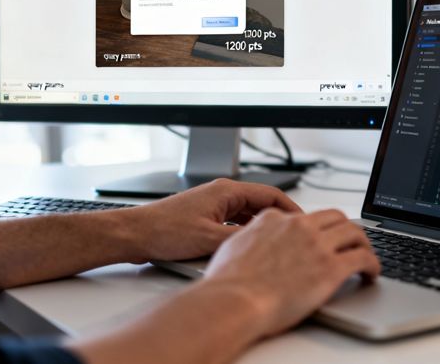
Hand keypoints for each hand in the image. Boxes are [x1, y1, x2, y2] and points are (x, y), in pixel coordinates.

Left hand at [123, 179, 301, 262]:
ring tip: (274, 245)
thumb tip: (266, 243)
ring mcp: (212, 205)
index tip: (304, 222)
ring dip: (260, 227)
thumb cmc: (165, 231)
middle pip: (261, 204)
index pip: (271, 194)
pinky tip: (247, 248)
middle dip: (278, 219)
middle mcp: (221, 194)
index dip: (291, 209)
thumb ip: (242, 239)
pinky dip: (244, 233)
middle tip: (293, 237)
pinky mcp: (204, 217)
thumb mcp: (210, 239)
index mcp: (226, 191)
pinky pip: (234, 222)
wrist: (135, 235)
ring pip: (247, 214)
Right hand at [202, 209, 380, 336]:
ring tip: (367, 257)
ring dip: (364, 244)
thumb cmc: (228, 283)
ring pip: (355, 233)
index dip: (318, 228)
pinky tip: (372, 273)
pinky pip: (363, 258)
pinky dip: (373, 264)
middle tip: (352, 242)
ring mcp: (317, 245)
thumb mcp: (233, 246)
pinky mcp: (331, 267)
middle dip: (347, 229)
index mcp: (275, 219)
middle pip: (336, 217)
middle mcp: (299, 226)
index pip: (306, 216)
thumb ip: (251, 238)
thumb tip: (253, 242)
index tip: (323, 238)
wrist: (233, 300)